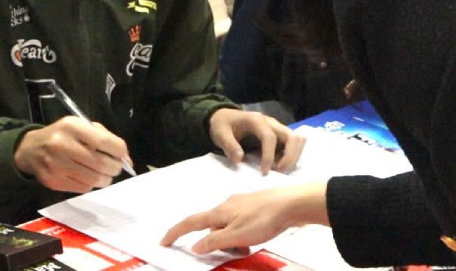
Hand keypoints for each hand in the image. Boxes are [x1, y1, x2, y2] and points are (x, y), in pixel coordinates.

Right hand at [14, 117, 132, 192]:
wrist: (31, 149)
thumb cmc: (62, 135)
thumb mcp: (81, 126)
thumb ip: (105, 138)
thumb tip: (127, 159)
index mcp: (72, 127)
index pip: (105, 142)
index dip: (120, 151)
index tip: (121, 154)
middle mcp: (63, 145)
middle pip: (102, 164)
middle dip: (115, 167)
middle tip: (114, 167)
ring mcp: (57, 165)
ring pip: (94, 180)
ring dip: (105, 178)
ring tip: (102, 172)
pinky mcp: (54, 181)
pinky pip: (83, 188)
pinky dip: (91, 184)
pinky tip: (87, 176)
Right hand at [160, 182, 328, 252]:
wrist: (291, 204)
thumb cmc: (263, 219)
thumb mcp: (236, 235)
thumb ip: (214, 242)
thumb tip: (195, 246)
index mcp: (218, 213)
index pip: (191, 223)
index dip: (176, 233)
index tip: (164, 242)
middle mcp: (226, 206)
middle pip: (212, 228)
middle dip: (216, 242)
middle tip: (234, 252)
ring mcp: (240, 205)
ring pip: (227, 226)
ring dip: (232, 239)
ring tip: (248, 247)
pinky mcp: (253, 206)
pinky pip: (239, 223)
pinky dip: (241, 233)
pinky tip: (255, 238)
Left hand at [208, 108, 305, 173]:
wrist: (224, 116)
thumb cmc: (222, 125)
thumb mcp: (220, 134)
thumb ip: (229, 145)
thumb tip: (239, 159)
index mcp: (256, 120)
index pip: (269, 137)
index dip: (269, 156)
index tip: (264, 172)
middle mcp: (271, 122)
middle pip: (292, 137)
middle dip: (290, 156)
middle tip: (279, 172)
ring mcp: (277, 127)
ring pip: (297, 139)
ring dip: (293, 156)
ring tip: (280, 170)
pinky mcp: (279, 134)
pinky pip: (293, 143)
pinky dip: (292, 154)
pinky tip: (279, 165)